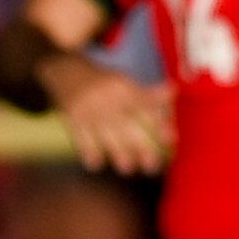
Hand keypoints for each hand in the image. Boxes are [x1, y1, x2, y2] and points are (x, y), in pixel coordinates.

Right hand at [45, 50, 175, 173]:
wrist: (65, 71)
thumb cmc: (102, 83)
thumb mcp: (125, 82)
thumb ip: (148, 94)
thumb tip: (173, 91)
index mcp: (124, 89)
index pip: (145, 107)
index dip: (159, 123)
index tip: (171, 139)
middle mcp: (108, 99)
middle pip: (127, 126)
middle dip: (141, 147)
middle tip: (152, 166)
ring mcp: (89, 110)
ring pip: (105, 135)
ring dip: (117, 153)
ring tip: (127, 168)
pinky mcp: (72, 119)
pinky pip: (81, 138)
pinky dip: (88, 152)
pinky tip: (96, 164)